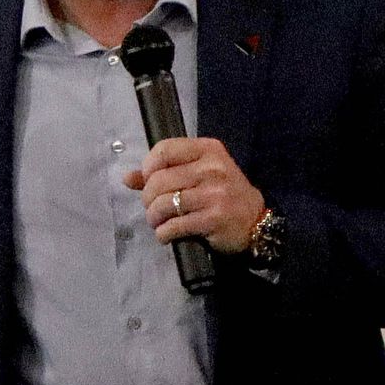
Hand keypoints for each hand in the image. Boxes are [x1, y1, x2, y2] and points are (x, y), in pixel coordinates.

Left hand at [124, 135, 265, 256]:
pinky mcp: (214, 219)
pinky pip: (174, 226)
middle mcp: (212, 168)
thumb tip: (128, 178)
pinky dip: (164, 233)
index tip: (148, 182)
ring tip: (157, 222)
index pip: (164, 150)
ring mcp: (214, 193)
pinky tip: (166, 234)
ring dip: (153, 218)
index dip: (148, 167)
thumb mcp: (199, 174)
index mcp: (208, 150)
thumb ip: (164, 172)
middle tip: (152, 208)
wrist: (256, 222)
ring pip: (164, 204)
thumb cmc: (222, 194)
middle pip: (159, 180)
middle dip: (148, 199)